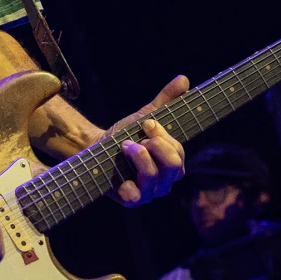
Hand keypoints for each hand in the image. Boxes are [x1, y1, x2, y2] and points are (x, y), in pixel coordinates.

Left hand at [105, 75, 187, 206]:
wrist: (96, 147)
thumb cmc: (126, 134)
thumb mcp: (145, 115)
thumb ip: (165, 100)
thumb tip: (184, 79)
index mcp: (173, 163)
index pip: (179, 152)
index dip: (162, 136)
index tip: (146, 124)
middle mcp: (165, 181)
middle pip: (174, 166)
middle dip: (154, 146)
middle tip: (135, 138)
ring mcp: (149, 193)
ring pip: (154, 178)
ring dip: (138, 157)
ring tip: (124, 147)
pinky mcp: (131, 200)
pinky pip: (135, 197)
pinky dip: (128, 185)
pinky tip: (120, 175)